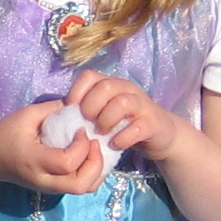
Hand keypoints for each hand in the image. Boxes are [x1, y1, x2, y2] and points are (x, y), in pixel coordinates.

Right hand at [0, 99, 105, 193]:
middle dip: (96, 163)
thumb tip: (81, 104)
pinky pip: (82, 187)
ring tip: (94, 150)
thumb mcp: (27, 115)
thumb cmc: (5, 134)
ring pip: (84, 189)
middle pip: (81, 185)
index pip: (67, 163)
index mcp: (35, 161)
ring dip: (97, 170)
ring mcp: (50, 188)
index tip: (81, 129)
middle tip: (94, 143)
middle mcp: (44, 180)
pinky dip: (93, 174)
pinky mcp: (55, 189)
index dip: (81, 146)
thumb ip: (55, 109)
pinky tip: (91, 157)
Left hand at [66, 70, 187, 164]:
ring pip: (122, 102)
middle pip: (105, 86)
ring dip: (107, 120)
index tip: (72, 111)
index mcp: (111, 84)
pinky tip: (115, 144)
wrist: (160, 135)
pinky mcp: (153, 123)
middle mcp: (127, 90)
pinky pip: (138, 127)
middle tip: (89, 124)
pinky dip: (123, 138)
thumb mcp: (103, 113)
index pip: (88, 76)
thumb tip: (60, 116)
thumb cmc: (124, 124)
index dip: (76, 92)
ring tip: (102, 133)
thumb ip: (86, 111)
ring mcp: (142, 105)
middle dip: (91, 107)